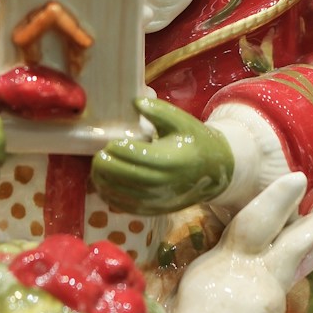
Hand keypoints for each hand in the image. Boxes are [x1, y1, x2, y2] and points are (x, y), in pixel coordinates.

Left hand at [92, 98, 232, 215]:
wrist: (213, 171)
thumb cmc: (194, 141)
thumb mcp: (183, 121)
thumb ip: (160, 110)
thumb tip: (136, 102)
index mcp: (171, 160)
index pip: (136, 156)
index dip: (118, 149)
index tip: (111, 142)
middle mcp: (163, 183)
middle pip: (124, 176)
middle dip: (106, 164)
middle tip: (100, 153)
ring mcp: (157, 200)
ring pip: (120, 193)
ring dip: (103, 179)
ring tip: (99, 166)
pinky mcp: (152, 210)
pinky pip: (124, 206)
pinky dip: (109, 194)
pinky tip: (104, 182)